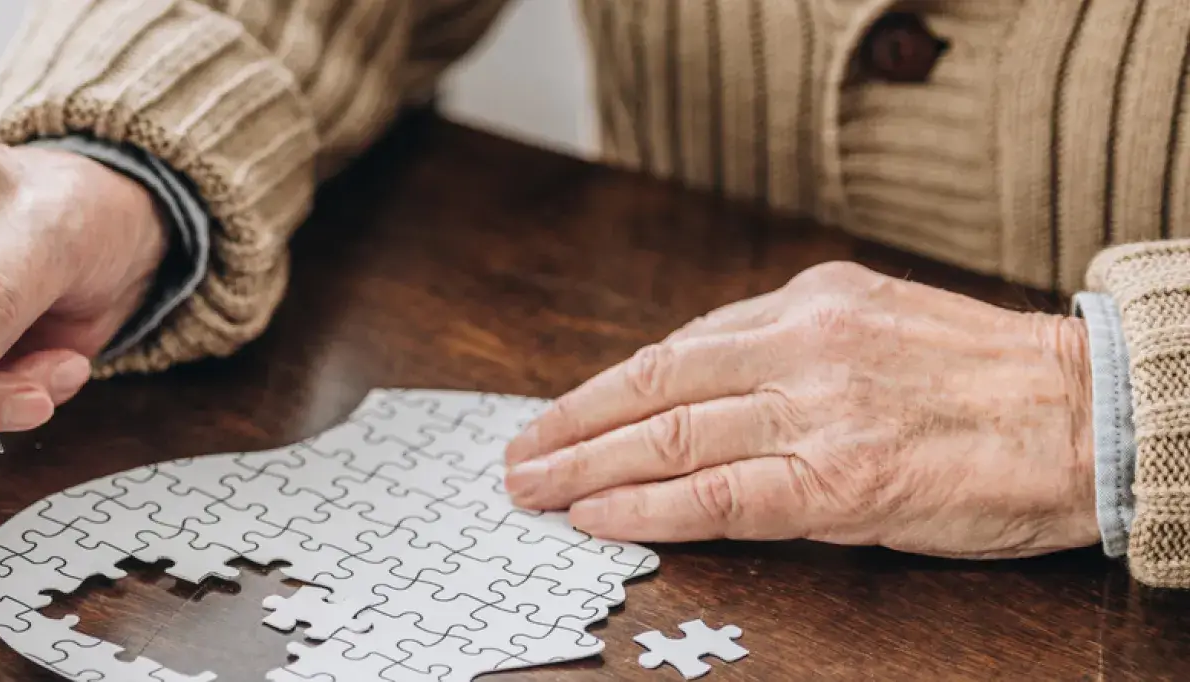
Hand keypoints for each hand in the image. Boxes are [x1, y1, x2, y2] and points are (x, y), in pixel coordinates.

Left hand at [502, 262, 1098, 558]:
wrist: (1089, 415)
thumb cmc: (989, 381)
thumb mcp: (880, 322)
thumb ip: (792, 343)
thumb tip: (700, 379)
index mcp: (810, 302)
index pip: (676, 348)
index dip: (603, 389)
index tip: (557, 414)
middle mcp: (802, 347)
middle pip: (652, 387)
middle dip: (570, 425)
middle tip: (517, 456)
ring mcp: (817, 413)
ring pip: (669, 438)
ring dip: (586, 467)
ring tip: (534, 489)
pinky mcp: (839, 482)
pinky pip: (718, 497)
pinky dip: (645, 508)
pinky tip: (598, 517)